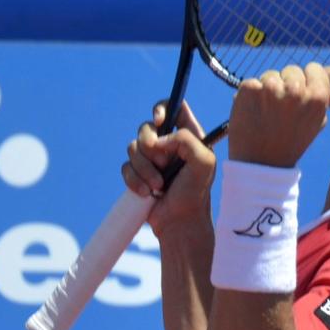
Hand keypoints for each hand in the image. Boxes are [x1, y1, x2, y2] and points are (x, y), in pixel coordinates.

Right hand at [123, 100, 214, 232]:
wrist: (180, 222)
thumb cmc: (196, 193)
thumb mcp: (204, 162)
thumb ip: (186, 140)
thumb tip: (159, 141)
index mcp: (187, 135)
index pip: (173, 106)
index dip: (162, 108)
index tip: (159, 121)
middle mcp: (167, 144)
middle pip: (145, 126)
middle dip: (149, 146)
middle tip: (161, 163)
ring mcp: (151, 159)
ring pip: (132, 147)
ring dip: (144, 169)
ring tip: (158, 186)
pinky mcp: (137, 174)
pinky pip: (125, 167)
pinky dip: (134, 181)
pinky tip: (147, 193)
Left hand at [226, 64, 329, 170]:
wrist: (260, 166)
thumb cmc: (289, 144)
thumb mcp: (315, 123)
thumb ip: (317, 98)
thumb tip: (314, 76)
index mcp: (318, 97)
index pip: (313, 68)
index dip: (305, 80)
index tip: (298, 97)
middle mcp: (296, 90)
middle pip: (291, 70)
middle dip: (285, 84)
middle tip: (280, 110)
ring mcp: (271, 88)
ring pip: (270, 75)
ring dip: (267, 90)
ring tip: (266, 114)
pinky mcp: (250, 90)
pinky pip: (252, 83)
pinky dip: (250, 96)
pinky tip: (253, 113)